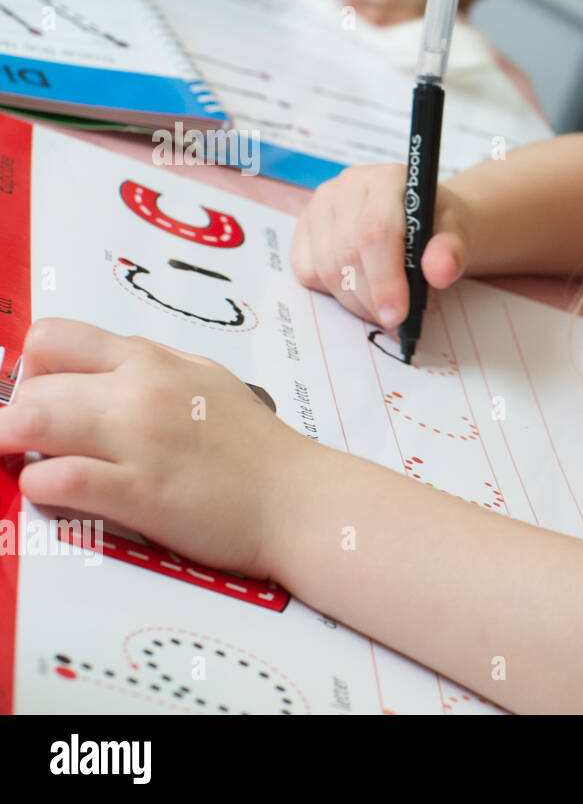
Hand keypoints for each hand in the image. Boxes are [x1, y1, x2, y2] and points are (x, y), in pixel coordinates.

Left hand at [0, 319, 311, 577]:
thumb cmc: (256, 448)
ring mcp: (138, 440)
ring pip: (29, 423)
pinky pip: (56, 479)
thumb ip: (148, 373)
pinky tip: (53, 491)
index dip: (32, 369)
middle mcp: (140, 390)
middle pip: (32, 386)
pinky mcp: (138, 493)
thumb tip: (91, 379)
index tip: (42, 397)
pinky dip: (38, 486)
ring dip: (10, 446)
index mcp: (153, 360)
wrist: (298, 499)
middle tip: (31, 444)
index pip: (53, 337)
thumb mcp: (205, 383)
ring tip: (22, 464)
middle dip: (16, 417)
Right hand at [290, 162, 476, 331]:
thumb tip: (440, 271)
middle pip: (348, 254)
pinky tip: (361, 292)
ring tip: (384, 310)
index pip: (375, 231)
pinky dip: (334, 292)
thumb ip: (451, 251)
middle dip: (372, 298)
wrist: (422, 220)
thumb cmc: (439, 226)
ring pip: (327, 267)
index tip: (397, 315)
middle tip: (395, 321)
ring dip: (356, 301)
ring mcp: (320, 205)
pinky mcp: (304, 228)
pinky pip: (308, 271)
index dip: (385, 279)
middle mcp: (347, 186)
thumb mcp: (458, 234)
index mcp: (386, 179)